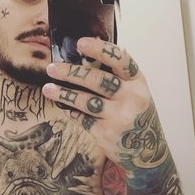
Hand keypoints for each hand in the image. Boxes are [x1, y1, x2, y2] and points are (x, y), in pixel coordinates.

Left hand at [42, 37, 162, 166]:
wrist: (147, 151)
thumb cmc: (136, 114)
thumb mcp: (135, 92)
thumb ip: (117, 75)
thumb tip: (88, 51)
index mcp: (138, 82)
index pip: (120, 60)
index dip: (100, 50)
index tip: (81, 43)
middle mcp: (131, 98)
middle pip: (97, 80)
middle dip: (71, 72)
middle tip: (52, 68)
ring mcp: (119, 117)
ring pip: (85, 101)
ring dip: (64, 94)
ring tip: (48, 89)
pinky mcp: (106, 134)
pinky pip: (82, 119)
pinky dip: (70, 111)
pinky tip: (63, 106)